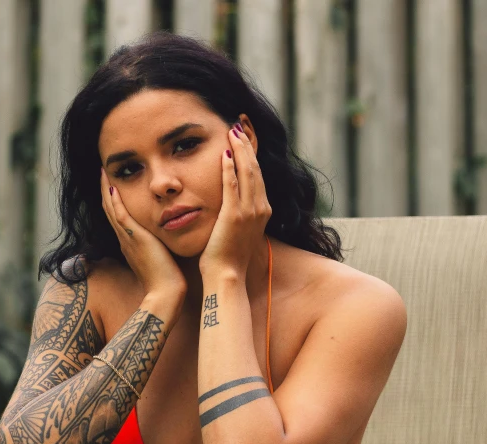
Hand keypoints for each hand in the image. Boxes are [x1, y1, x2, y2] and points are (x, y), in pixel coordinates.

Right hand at [100, 168, 186, 296]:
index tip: (112, 184)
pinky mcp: (134, 238)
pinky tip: (111, 185)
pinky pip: (119, 214)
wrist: (165, 294)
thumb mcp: (162, 259)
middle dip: (105, 191)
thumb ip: (161, 247)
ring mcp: (127, 239)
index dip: (114, 201)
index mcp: (131, 244)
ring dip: (105, 190)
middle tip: (103, 172)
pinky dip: (114, 200)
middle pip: (110, 210)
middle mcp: (125, 240)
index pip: (119, 217)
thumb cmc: (168, 281)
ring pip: (111, 209)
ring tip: (103, 172)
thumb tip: (169, 239)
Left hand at [198, 124, 271, 276]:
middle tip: (238, 124)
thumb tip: (233, 202)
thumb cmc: (228, 256)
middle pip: (256, 168)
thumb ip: (239, 213)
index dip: (251, 153)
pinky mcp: (234, 216)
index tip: (243, 136)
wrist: (226, 276)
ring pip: (248, 172)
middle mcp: (261, 208)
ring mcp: (249, 212)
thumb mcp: (238, 230)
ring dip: (240, 149)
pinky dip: (229, 167)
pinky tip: (223, 152)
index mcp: (263, 211)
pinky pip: (232, 185)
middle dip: (247, 144)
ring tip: (232, 131)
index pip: (258, 174)